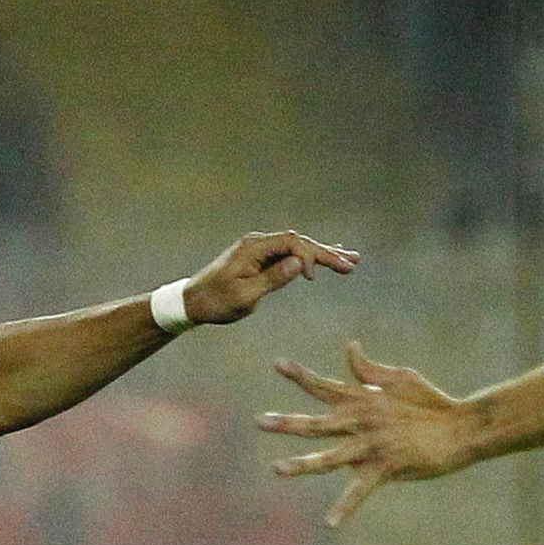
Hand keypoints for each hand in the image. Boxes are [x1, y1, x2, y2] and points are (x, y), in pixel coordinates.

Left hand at [181, 229, 359, 326]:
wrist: (191, 302)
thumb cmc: (215, 302)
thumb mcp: (243, 296)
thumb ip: (273, 279)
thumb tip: (300, 264)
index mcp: (253, 248)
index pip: (291, 243)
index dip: (307, 256)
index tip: (312, 278)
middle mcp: (258, 243)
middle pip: (299, 242)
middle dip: (326, 253)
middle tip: (352, 264)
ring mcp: (259, 249)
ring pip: (297, 247)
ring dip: (323, 254)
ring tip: (351, 260)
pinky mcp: (260, 257)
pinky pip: (289, 253)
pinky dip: (309, 257)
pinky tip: (328, 257)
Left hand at [257, 342, 478, 527]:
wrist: (461, 428)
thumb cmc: (432, 402)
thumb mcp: (400, 378)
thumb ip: (369, 370)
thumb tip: (349, 347)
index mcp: (362, 400)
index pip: (324, 386)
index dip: (300, 375)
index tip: (277, 364)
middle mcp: (361, 422)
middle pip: (316, 422)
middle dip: (287, 422)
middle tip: (259, 421)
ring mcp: (372, 446)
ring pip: (330, 457)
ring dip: (303, 464)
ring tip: (276, 469)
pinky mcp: (386, 468)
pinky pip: (360, 491)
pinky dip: (346, 508)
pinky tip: (330, 524)